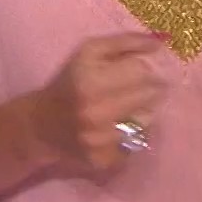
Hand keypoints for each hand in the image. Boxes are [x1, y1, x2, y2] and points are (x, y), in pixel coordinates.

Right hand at [8, 31, 167, 175]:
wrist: (40, 126)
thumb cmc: (69, 82)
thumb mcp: (89, 52)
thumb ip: (125, 42)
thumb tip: (161, 42)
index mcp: (92, 81)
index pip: (143, 72)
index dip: (150, 69)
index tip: (148, 71)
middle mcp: (96, 113)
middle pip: (150, 97)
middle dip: (151, 91)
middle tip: (140, 90)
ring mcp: (101, 140)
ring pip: (147, 122)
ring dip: (144, 114)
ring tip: (127, 108)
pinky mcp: (104, 160)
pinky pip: (136, 144)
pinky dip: (133, 136)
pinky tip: (118, 128)